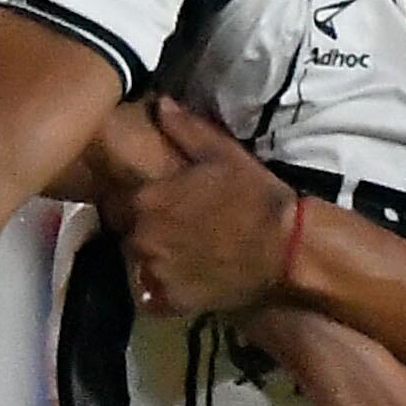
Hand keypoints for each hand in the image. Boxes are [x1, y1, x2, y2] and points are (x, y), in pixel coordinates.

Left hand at [117, 98, 301, 317]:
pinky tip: (183, 280)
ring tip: (182, 255)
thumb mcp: (221, 153)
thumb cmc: (254, 195)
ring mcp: (155, 272)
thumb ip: (184, 130)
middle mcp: (141, 237)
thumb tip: (159, 103)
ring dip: (153, 260)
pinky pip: (151, 298)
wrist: (285, 247)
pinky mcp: (171, 301)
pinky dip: (161, 292)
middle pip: (129, 234)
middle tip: (176, 229)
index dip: (138, 202)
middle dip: (146, 231)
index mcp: (146, 199)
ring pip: (139, 265)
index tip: (159, 202)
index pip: (119, 201)